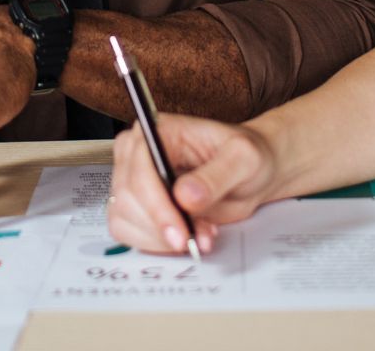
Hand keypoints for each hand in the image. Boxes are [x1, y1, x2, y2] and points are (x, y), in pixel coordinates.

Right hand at [106, 114, 278, 254]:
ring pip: (124, 218)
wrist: (250, 175)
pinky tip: (186, 236)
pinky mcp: (136, 205)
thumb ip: (216, 175)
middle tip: (199, 237)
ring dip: (161, 238)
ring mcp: (133, 180)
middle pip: (127, 197)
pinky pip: (129, 232)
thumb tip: (186, 195)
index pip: (140, 168)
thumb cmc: (246, 157)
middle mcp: (138, 153)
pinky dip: (157, 244)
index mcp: (158, 130)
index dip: (156, 204)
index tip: (180, 232)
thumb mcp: (244, 159)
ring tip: (200, 234)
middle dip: (162, 226)